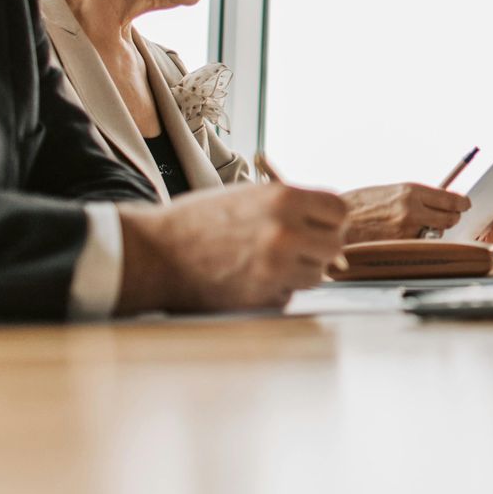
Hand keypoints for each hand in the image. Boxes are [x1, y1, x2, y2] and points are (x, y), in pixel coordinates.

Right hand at [115, 182, 347, 312]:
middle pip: (334, 246)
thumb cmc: (199, 220)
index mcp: (285, 199)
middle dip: (319, 247)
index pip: (340, 211)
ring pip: (316, 274)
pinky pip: (290, 295)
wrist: (153, 253)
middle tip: (297, 247)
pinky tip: (251, 279)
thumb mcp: (249, 195)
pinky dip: (278, 291)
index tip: (317, 225)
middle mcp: (286, 233)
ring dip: (300, 271)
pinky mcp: (261, 298)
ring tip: (269, 262)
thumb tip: (330, 220)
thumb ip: (292, 206)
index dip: (330, 219)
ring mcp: (275, 268)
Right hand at [339, 183, 472, 241]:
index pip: (451, 198)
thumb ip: (413, 197)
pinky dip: (418, 245)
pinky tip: (404, 240)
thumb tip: (437, 202)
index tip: (464, 205)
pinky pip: (420, 247)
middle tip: (446, 218)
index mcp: (410, 191)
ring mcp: (407, 231)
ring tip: (415, 229)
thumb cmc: (358, 207)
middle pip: (450, 218)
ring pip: (436, 235)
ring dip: (432, 233)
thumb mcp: (388, 192)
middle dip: (450, 219)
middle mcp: (412, 210)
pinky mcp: (400, 248)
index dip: (461, 203)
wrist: (335, 223)